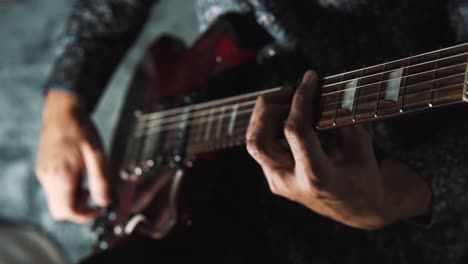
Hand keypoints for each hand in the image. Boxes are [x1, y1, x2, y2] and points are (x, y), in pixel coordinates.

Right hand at [35, 90, 110, 222]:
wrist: (63, 111)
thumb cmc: (81, 130)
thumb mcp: (98, 155)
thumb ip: (101, 180)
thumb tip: (104, 202)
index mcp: (61, 176)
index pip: (68, 211)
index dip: (85, 215)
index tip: (99, 207)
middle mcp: (47, 178)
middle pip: (60, 210)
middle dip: (79, 208)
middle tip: (94, 193)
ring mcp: (43, 174)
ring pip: (57, 200)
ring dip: (74, 198)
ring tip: (88, 179)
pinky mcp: (43, 169)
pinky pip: (55, 189)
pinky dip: (68, 188)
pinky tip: (79, 173)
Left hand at [246, 70, 430, 229]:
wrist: (358, 208)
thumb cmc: (363, 176)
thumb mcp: (360, 145)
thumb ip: (339, 118)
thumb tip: (319, 88)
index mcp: (318, 179)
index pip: (295, 131)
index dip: (301, 99)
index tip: (310, 78)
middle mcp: (291, 183)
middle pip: (258, 141)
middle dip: (269, 108)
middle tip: (291, 91)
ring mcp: (279, 182)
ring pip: (253, 142)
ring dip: (264, 114)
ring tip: (288, 98)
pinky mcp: (274, 177)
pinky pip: (261, 145)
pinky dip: (269, 124)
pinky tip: (286, 112)